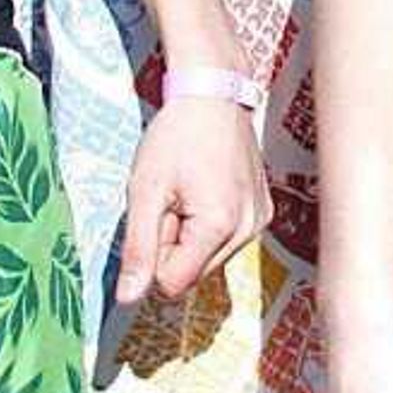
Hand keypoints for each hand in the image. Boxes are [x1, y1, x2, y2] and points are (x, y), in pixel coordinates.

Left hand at [114, 95, 267, 305]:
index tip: (158, 212)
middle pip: (193, 272)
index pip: (173, 282)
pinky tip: (206, 188)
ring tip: (188, 190)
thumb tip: (129, 299)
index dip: (155, 253)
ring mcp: (259, 221)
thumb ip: (139, 248)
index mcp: (219, 227)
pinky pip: (225, 240)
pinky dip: (208, 223)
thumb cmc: (177, 136)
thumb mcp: (145, 190)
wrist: (213, 93)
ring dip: (190, 234)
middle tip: (171, 199)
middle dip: (173, 244)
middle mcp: (249, 230)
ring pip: (208, 257)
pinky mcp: (263, 212)